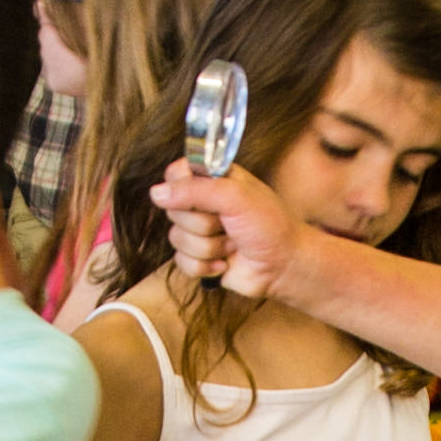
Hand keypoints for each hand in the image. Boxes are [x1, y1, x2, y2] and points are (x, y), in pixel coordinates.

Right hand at [149, 158, 299, 298]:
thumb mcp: (235, 197)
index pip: (175, 174)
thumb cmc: (270, 225)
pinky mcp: (199, 258)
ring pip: (176, 239)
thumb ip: (195, 190)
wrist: (284, 266)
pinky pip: (181, 262)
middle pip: (173, 210)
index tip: (202, 197)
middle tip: (228, 224)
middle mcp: (203, 204)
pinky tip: (225, 263)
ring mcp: (199, 232)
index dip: (181, 187)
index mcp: (212, 179)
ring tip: (232, 245)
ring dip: (208, 246)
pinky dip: (205, 266)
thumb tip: (156, 193)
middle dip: (202, 223)